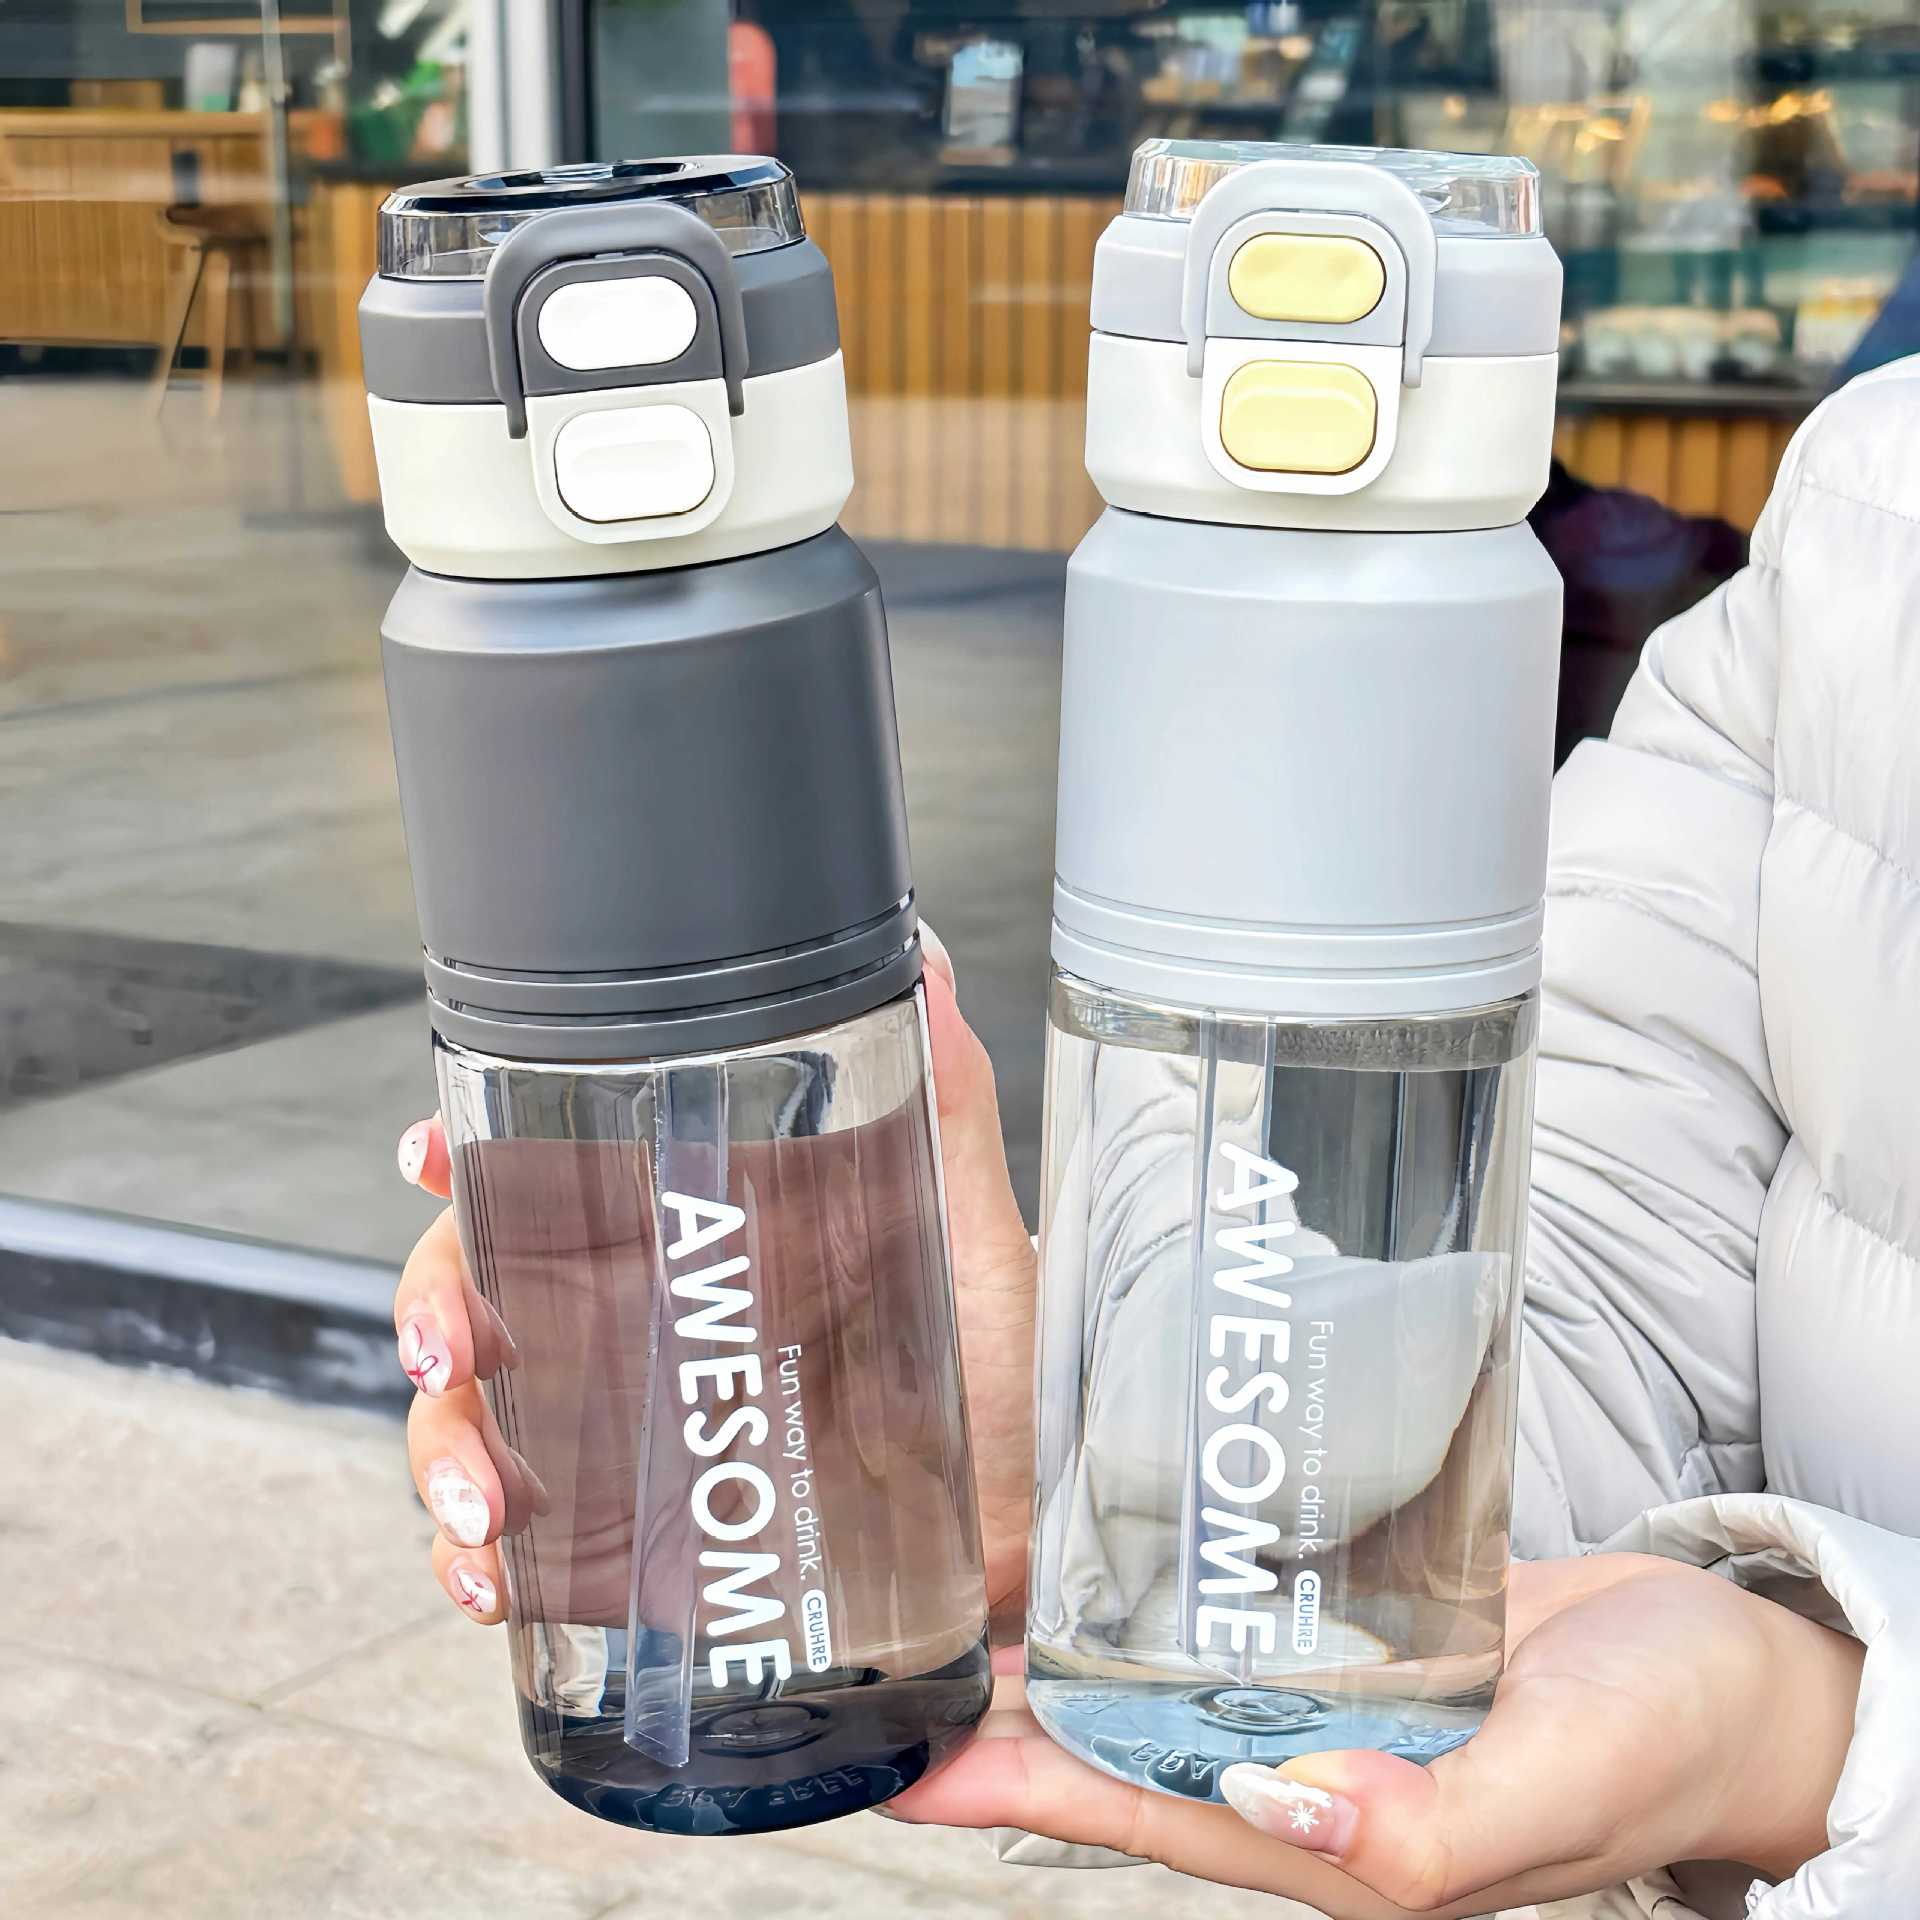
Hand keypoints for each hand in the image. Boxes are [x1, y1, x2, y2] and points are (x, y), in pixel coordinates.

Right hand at [388, 927, 1039, 1628]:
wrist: (1033, 1546)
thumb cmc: (1002, 1386)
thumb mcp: (973, 1245)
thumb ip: (945, 1106)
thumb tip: (922, 967)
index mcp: (705, 1244)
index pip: (558, 1177)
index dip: (474, 1158)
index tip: (435, 1154)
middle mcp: (648, 1331)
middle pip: (484, 1292)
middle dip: (437, 1312)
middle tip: (457, 1350)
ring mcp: (633, 1439)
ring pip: (477, 1420)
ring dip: (445, 1452)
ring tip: (486, 1505)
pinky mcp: (638, 1547)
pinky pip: (516, 1550)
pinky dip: (474, 1563)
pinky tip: (495, 1584)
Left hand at [892, 1553, 1863, 1915]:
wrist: (1731, 1676)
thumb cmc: (1658, 1748)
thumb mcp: (1554, 1795)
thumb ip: (1425, 1830)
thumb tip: (1282, 1816)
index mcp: (1334, 1842)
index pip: (1137, 1812)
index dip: (1017, 1789)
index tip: (905, 1764)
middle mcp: (1309, 1772)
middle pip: (1125, 1742)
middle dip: (1012, 1714)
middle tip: (898, 1662)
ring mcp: (1330, 1699)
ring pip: (1171, 1675)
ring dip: (1073, 1648)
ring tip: (969, 1597)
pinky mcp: (1361, 1631)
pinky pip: (1244, 1616)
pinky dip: (1172, 1590)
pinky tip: (1118, 1545)